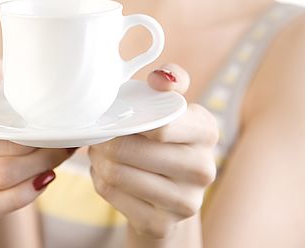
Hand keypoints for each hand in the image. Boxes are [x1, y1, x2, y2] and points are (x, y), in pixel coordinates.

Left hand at [88, 64, 217, 238]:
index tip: (114, 116)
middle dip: (105, 141)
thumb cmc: (167, 135)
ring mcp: (186, 202)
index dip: (129, 121)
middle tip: (97, 135)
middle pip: (131, 152)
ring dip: (99, 160)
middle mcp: (203, 169)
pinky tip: (105, 173)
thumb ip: (172, 80)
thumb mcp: (174, 105)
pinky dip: (100, 181)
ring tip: (99, 151)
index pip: (160, 126)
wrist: (174, 189)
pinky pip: (114, 197)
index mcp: (207, 130)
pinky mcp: (163, 225)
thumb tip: (160, 78)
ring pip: (118, 175)